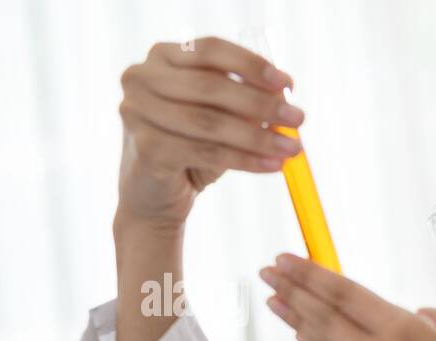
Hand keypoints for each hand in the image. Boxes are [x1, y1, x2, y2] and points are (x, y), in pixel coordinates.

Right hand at [116, 37, 300, 229]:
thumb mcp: (222, 119)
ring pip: (210, 121)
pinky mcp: (146, 147)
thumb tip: (284, 97)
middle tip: (299, 118)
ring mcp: (137, 111)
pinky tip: (273, 165)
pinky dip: (246, 160)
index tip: (288, 83)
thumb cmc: (192, 150)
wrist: (157, 196)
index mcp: (162, 58)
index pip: (210, 50)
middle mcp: (141, 77)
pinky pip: (207, 152)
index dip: (251, 64)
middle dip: (261, 102)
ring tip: (293, 148)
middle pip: (210, 85)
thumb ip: (245, 103)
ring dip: (259, 136)